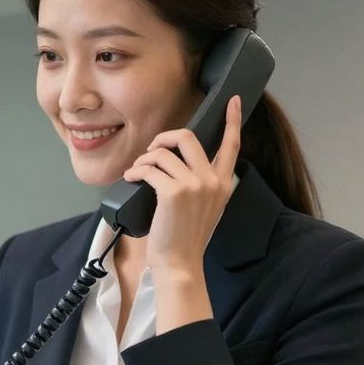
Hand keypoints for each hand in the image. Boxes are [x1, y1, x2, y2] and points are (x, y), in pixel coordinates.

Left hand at [122, 95, 240, 276]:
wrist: (180, 264)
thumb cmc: (186, 237)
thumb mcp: (206, 207)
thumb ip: (202, 183)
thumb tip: (175, 159)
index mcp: (224, 183)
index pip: (232, 144)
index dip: (233, 120)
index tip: (232, 101)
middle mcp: (212, 180)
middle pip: (188, 137)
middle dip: (165, 138)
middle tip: (152, 151)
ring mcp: (195, 185)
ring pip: (163, 153)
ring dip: (145, 159)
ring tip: (138, 172)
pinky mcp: (174, 192)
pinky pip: (149, 169)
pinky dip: (136, 171)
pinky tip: (131, 178)